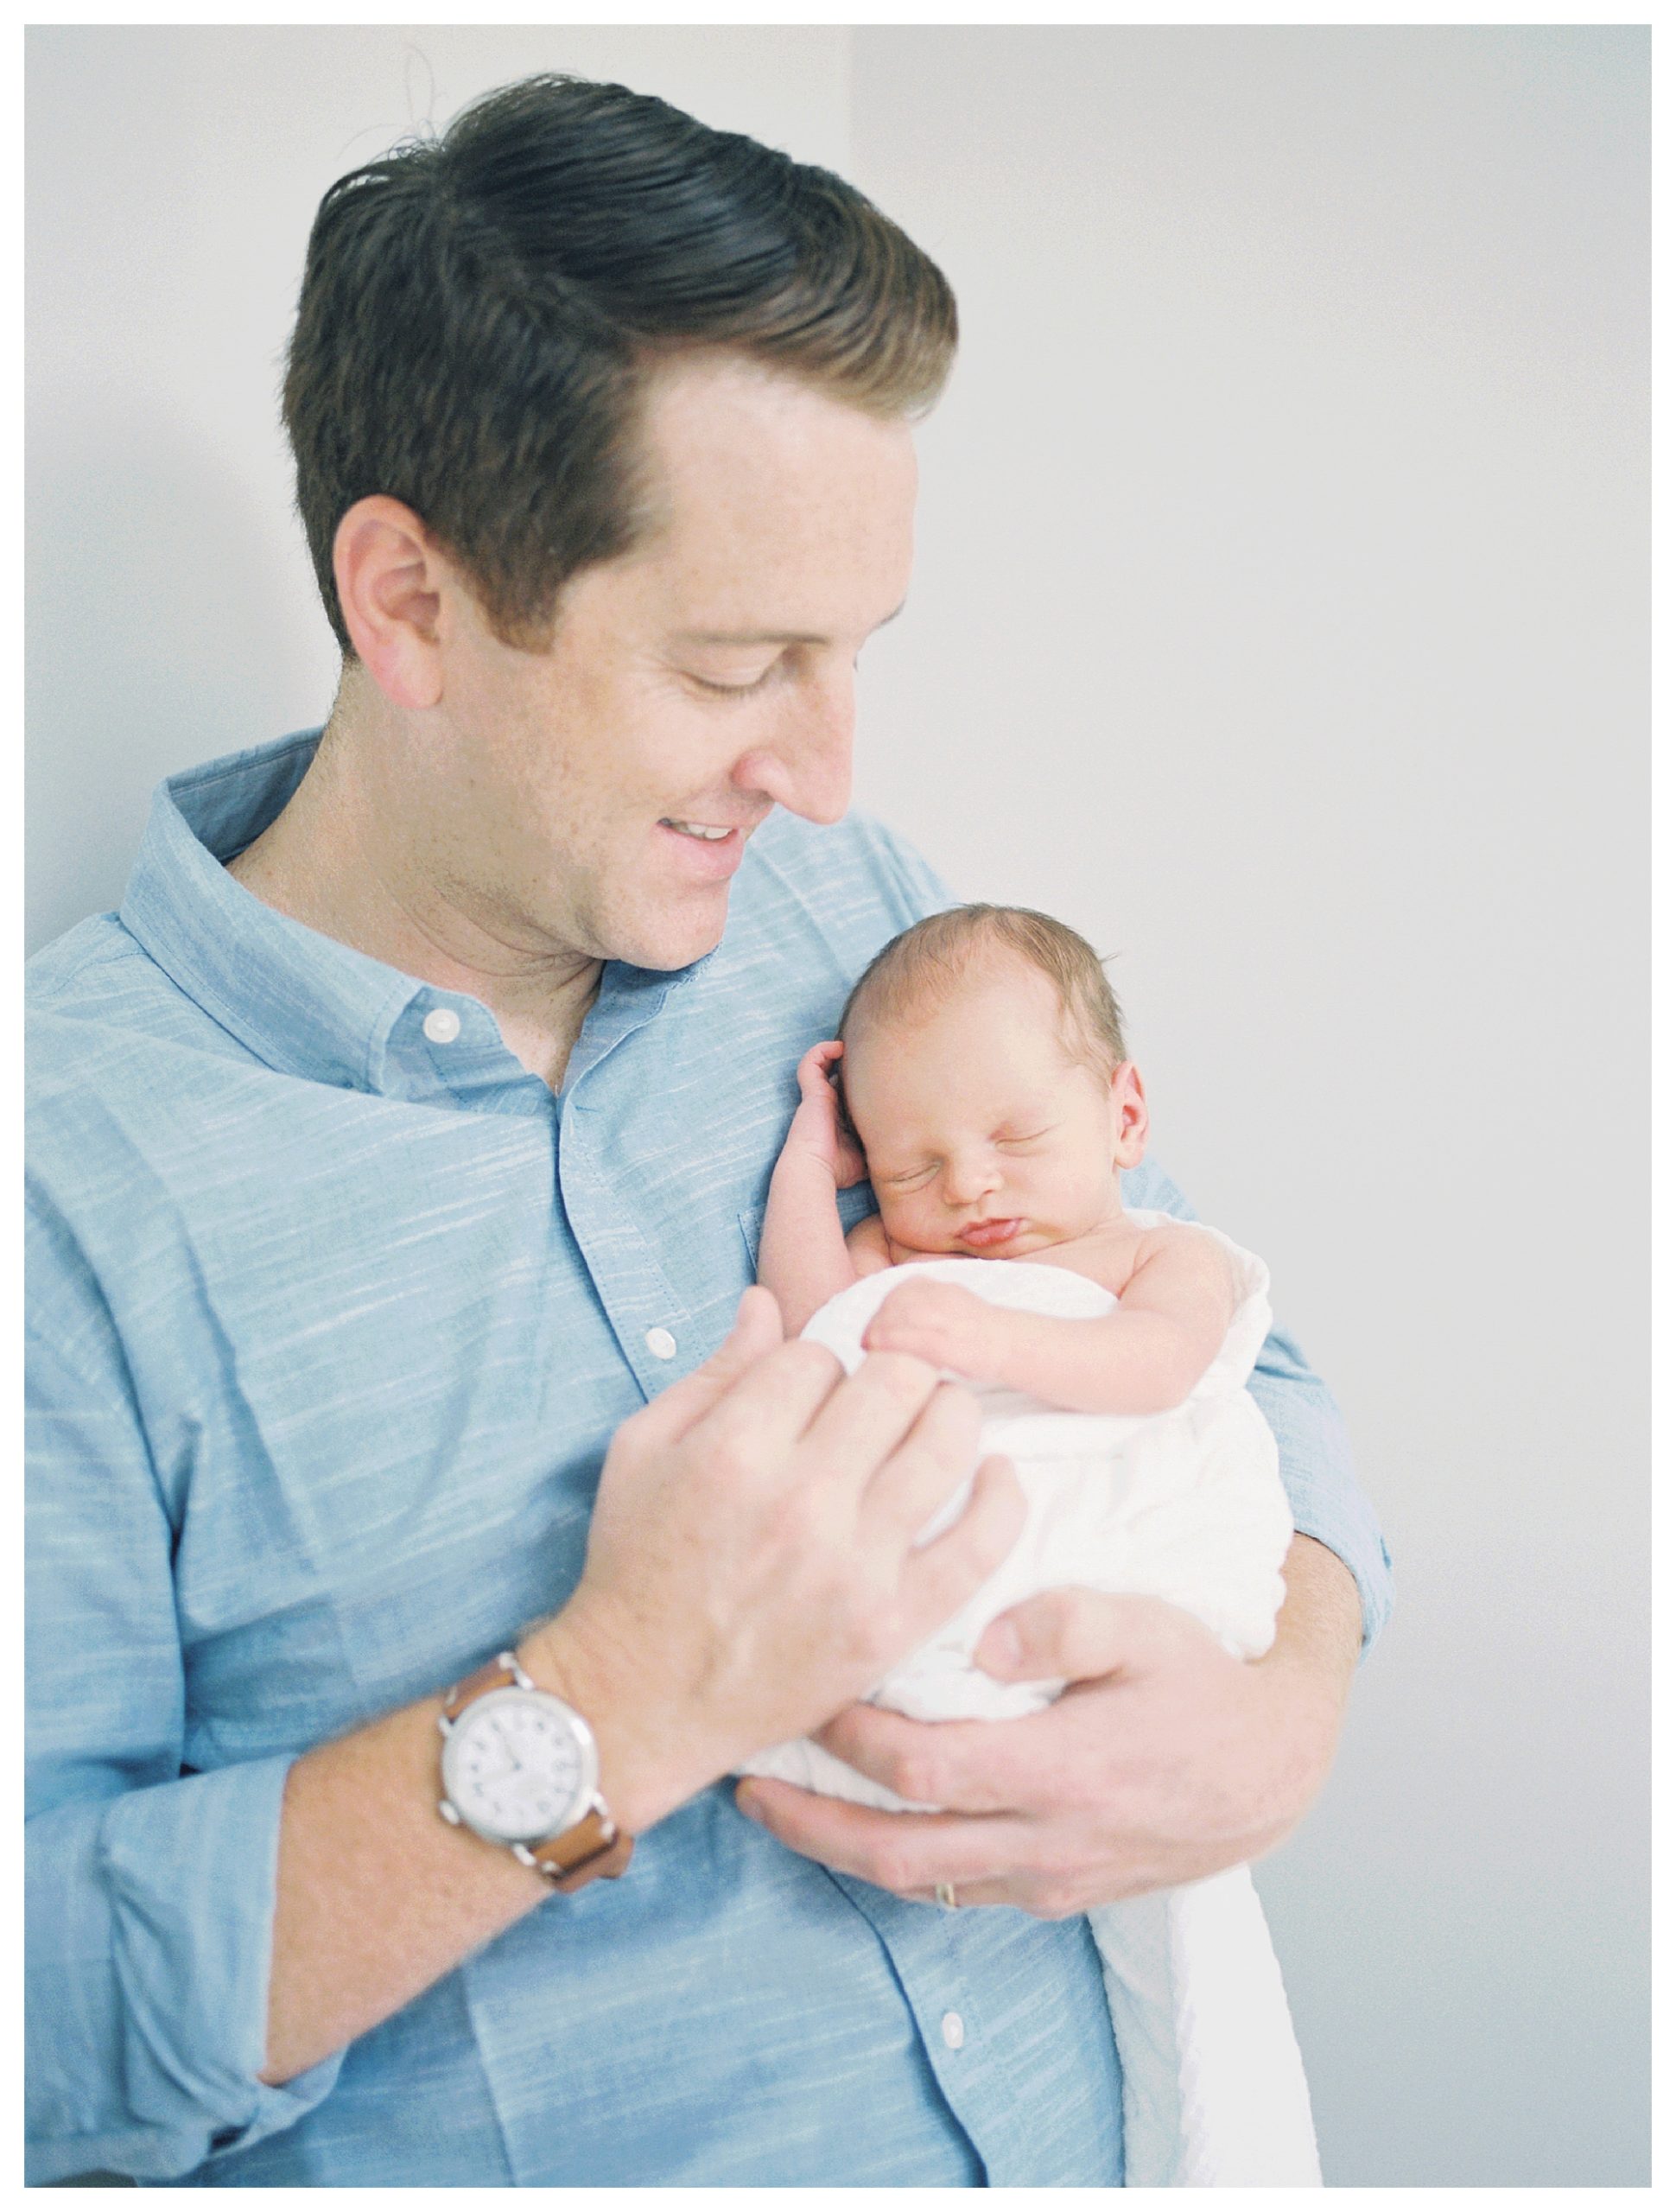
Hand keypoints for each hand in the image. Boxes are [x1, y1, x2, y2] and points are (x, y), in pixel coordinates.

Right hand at [532, 1288, 1026, 1833]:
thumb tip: (768, 1303)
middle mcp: (800, 1500)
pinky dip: (1000, 1497)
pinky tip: (992, 1476)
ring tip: (934, 1422)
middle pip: (896, 1379)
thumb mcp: (641, 1450)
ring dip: (947, 1415)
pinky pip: (982, 1543)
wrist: (638, 1700)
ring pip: (948, 1439)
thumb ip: (712, 1373)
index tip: (810, 1398)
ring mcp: (853, 1565)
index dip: (819, 1366)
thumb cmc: (637, 1566)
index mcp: (733, 1449)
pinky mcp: (891, 1625)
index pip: (820, 1354)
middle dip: (891, 1374)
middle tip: (884, 1397)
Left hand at [733, 1576, 1348, 1913]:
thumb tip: (984, 1633)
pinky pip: (955, 1889)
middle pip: (896, 1851)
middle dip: (809, 1820)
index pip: (924, 1769)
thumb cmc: (1204, 1681)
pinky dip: (895, 1862)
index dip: (852, 1740)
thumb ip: (1069, 1622)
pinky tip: (855, 1827)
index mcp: (1061, 1771)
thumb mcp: (1151, 1627)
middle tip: (741, 1782)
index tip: (805, 1694)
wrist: (1273, 1771)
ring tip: (775, 1809)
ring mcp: (1047, 1879)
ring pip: (919, 1882)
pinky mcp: (1053, 1894)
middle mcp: (1045, 1841)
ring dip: (840, 1850)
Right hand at [785, 1040, 867, 1189]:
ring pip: (820, 1064)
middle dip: (848, 1065)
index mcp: (835, 1119)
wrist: (814, 1169)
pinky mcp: (812, 1092)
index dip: (855, 1083)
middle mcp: (825, 1105)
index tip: (876, 1077)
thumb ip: (877, 1151)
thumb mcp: (864, 1160)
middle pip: (834, 1076)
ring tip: (849, 1045)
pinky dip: (822, 1050)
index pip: (844, 1094)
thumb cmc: (836, 1169)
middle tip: (869, 1055)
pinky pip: (811, 1063)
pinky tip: (838, 1047)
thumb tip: (899, 1156)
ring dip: (832, 1052)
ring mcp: (817, 1097)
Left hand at [863, 1278, 1007, 1381]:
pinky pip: (916, 1339)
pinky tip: (879, 1350)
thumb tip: (888, 1315)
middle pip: (898, 1302)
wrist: (1012, 1345)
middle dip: (877, 1320)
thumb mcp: (951, 1304)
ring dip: (880, 1330)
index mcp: (942, 1288)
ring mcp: (949, 1320)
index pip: (902, 1290)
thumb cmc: (976, 1331)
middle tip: (866, 1340)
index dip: (882, 1308)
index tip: (872, 1326)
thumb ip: (923, 1304)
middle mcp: (944, 1298)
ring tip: (870, 1347)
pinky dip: (893, 1342)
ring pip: (903, 1316)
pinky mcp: (952, 1345)